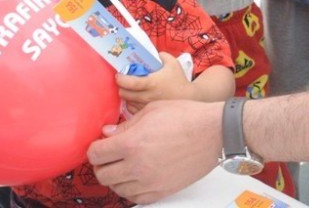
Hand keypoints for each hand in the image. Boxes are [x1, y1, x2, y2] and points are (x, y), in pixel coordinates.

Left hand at [88, 99, 221, 203]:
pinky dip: (130, 189)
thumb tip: (107, 134)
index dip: (95, 148)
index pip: (96, 154)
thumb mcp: (151, 110)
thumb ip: (125, 125)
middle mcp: (137, 166)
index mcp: (132, 143)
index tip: (100, 145)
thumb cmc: (186, 116)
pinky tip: (136, 178)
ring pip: (117, 188)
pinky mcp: (162, 191)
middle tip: (109, 155)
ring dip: (115, 177)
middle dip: (101, 164)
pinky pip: (135, 198)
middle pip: (102, 175)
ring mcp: (150, 182)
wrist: (214, 132)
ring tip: (123, 166)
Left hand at [116, 52, 189, 113]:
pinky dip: (131, 104)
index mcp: (151, 83)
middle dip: (121, 87)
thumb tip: (152, 54)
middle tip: (123, 81)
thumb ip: (161, 56)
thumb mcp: (172, 63)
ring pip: (127, 102)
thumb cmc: (179, 79)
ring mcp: (147, 106)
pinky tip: (135, 98)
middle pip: (125, 94)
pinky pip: (133, 110)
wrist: (188, 96)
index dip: (121, 79)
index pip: (131, 83)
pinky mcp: (148, 113)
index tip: (118, 75)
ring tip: (130, 89)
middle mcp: (148, 96)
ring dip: (126, 95)